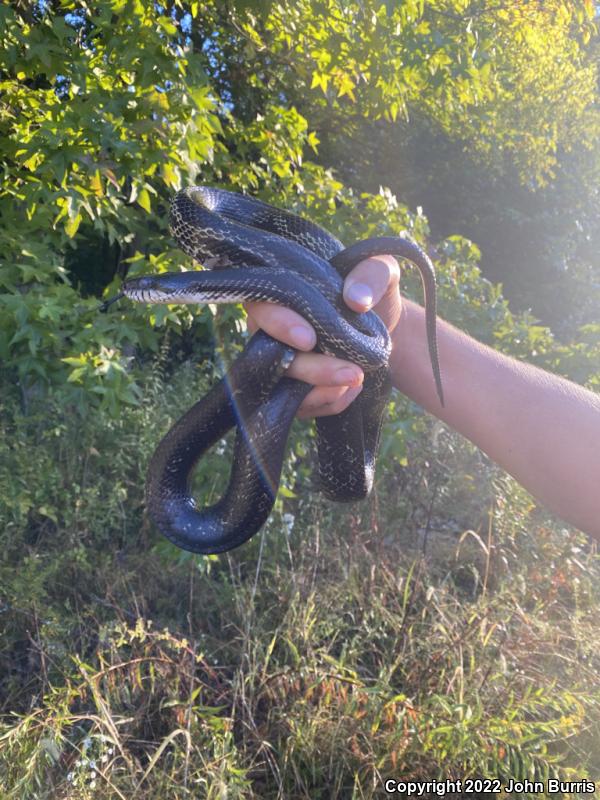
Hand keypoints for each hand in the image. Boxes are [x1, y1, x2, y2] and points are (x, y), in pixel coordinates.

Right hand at [244, 255, 400, 417]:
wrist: (384, 327)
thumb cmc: (372, 292)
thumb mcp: (381, 272)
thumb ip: (372, 274)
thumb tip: (356, 300)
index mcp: (281, 294)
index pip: (263, 307)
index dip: (280, 325)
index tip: (309, 339)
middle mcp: (270, 331)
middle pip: (274, 356)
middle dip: (313, 370)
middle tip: (353, 373)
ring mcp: (279, 364)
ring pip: (286, 387)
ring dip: (324, 390)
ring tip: (358, 380)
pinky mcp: (292, 390)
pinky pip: (303, 406)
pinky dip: (331, 402)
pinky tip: (354, 389)